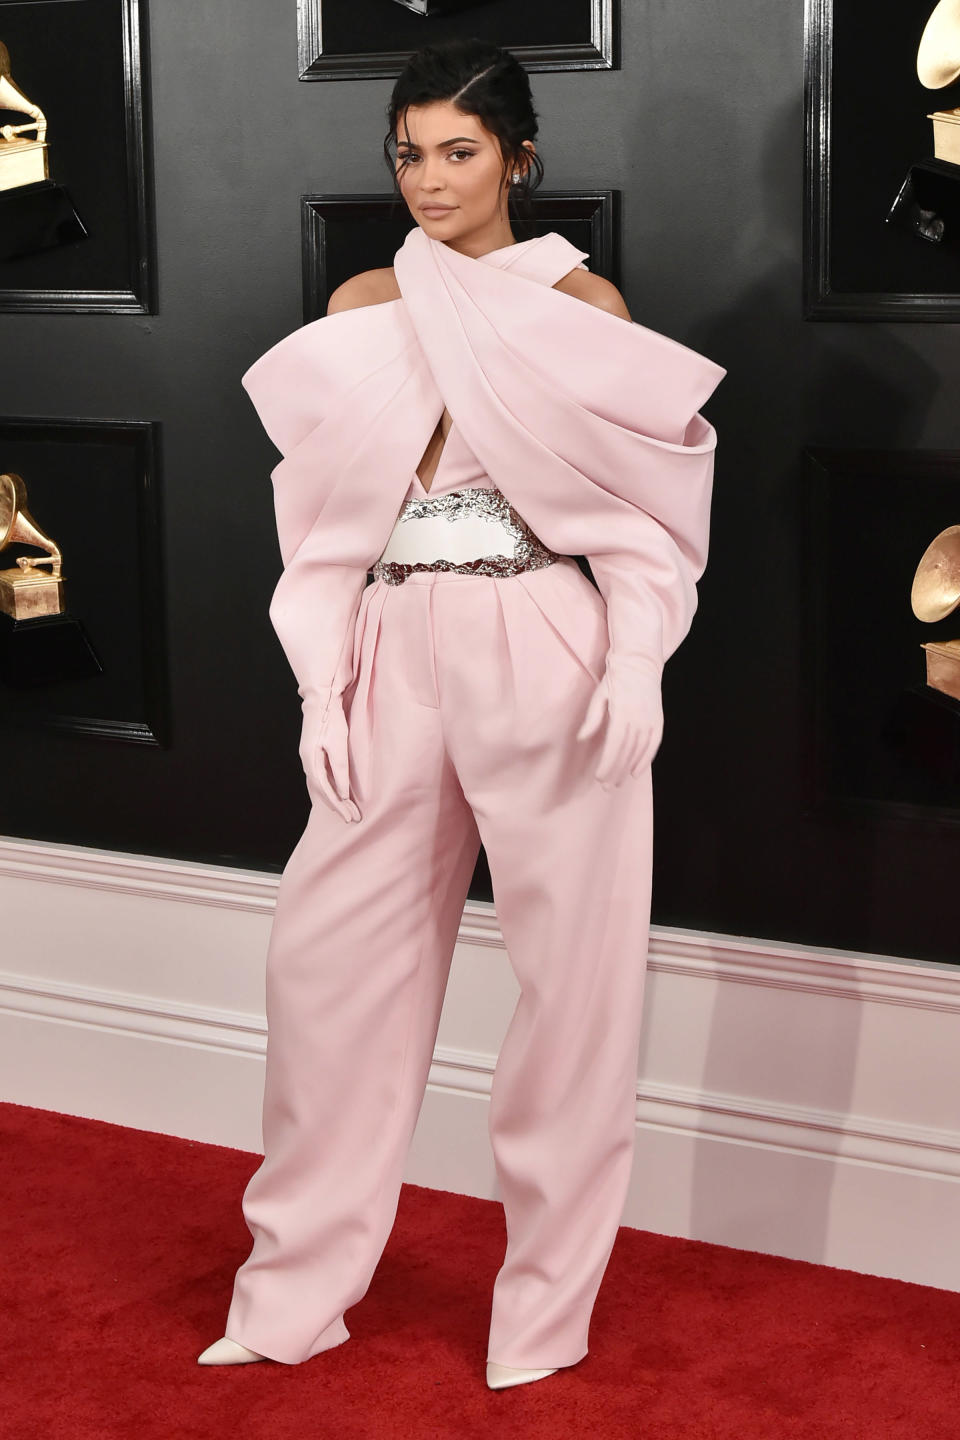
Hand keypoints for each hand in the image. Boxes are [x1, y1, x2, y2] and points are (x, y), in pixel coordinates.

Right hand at [299, 689, 360, 822]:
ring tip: (345, 810)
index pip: (325, 791)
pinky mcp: (312, 754)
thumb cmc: (331, 721)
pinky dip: (327, 790)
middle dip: (337, 806)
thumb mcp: (339, 746)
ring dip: (332, 799)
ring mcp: (308, 759)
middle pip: (321, 791)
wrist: (321, 701)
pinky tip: (333, 794)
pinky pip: (319, 779)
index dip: (338, 806)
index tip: (350, 817)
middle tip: (351, 818)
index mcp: (311, 762)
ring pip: (319, 786)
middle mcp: (307, 763)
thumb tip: (343, 793)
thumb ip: (340, 770)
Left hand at [575, 653, 662, 786]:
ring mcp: (651, 719)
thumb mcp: (599, 695)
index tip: (599, 777)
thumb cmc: (615, 678)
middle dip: (616, 771)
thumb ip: (592, 718)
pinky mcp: (658, 719)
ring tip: (618, 782)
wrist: (640, 662)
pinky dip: (646, 760)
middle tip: (607, 787)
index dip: (608, 764)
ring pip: (640, 751)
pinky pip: (653, 744)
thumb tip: (581, 737)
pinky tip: (637, 772)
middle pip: (627, 752)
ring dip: (629, 769)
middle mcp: (639, 718)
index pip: (615, 745)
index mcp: (622, 712)